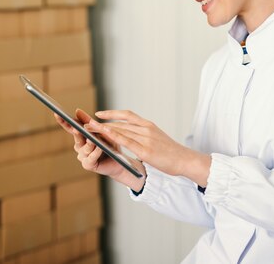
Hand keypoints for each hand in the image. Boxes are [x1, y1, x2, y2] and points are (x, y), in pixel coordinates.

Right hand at [53, 109, 145, 190]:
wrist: (120, 160)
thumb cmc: (110, 144)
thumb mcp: (101, 130)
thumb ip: (89, 122)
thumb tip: (77, 111)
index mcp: (81, 136)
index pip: (70, 127)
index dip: (63, 121)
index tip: (57, 113)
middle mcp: (79, 146)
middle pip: (76, 137)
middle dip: (77, 132)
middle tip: (77, 128)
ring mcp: (83, 156)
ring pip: (84, 148)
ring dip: (90, 143)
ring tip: (93, 139)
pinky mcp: (88, 165)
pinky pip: (90, 158)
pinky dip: (96, 152)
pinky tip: (99, 148)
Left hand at [86, 110, 210, 186]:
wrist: (185, 160)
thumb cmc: (171, 152)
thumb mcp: (157, 139)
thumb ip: (145, 136)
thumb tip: (132, 136)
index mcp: (149, 125)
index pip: (128, 115)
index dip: (112, 113)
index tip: (100, 114)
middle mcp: (147, 129)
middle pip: (120, 122)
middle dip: (102, 122)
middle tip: (87, 123)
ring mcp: (146, 138)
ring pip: (120, 130)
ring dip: (103, 128)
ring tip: (90, 128)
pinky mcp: (146, 150)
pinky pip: (126, 141)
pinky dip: (113, 136)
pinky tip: (104, 135)